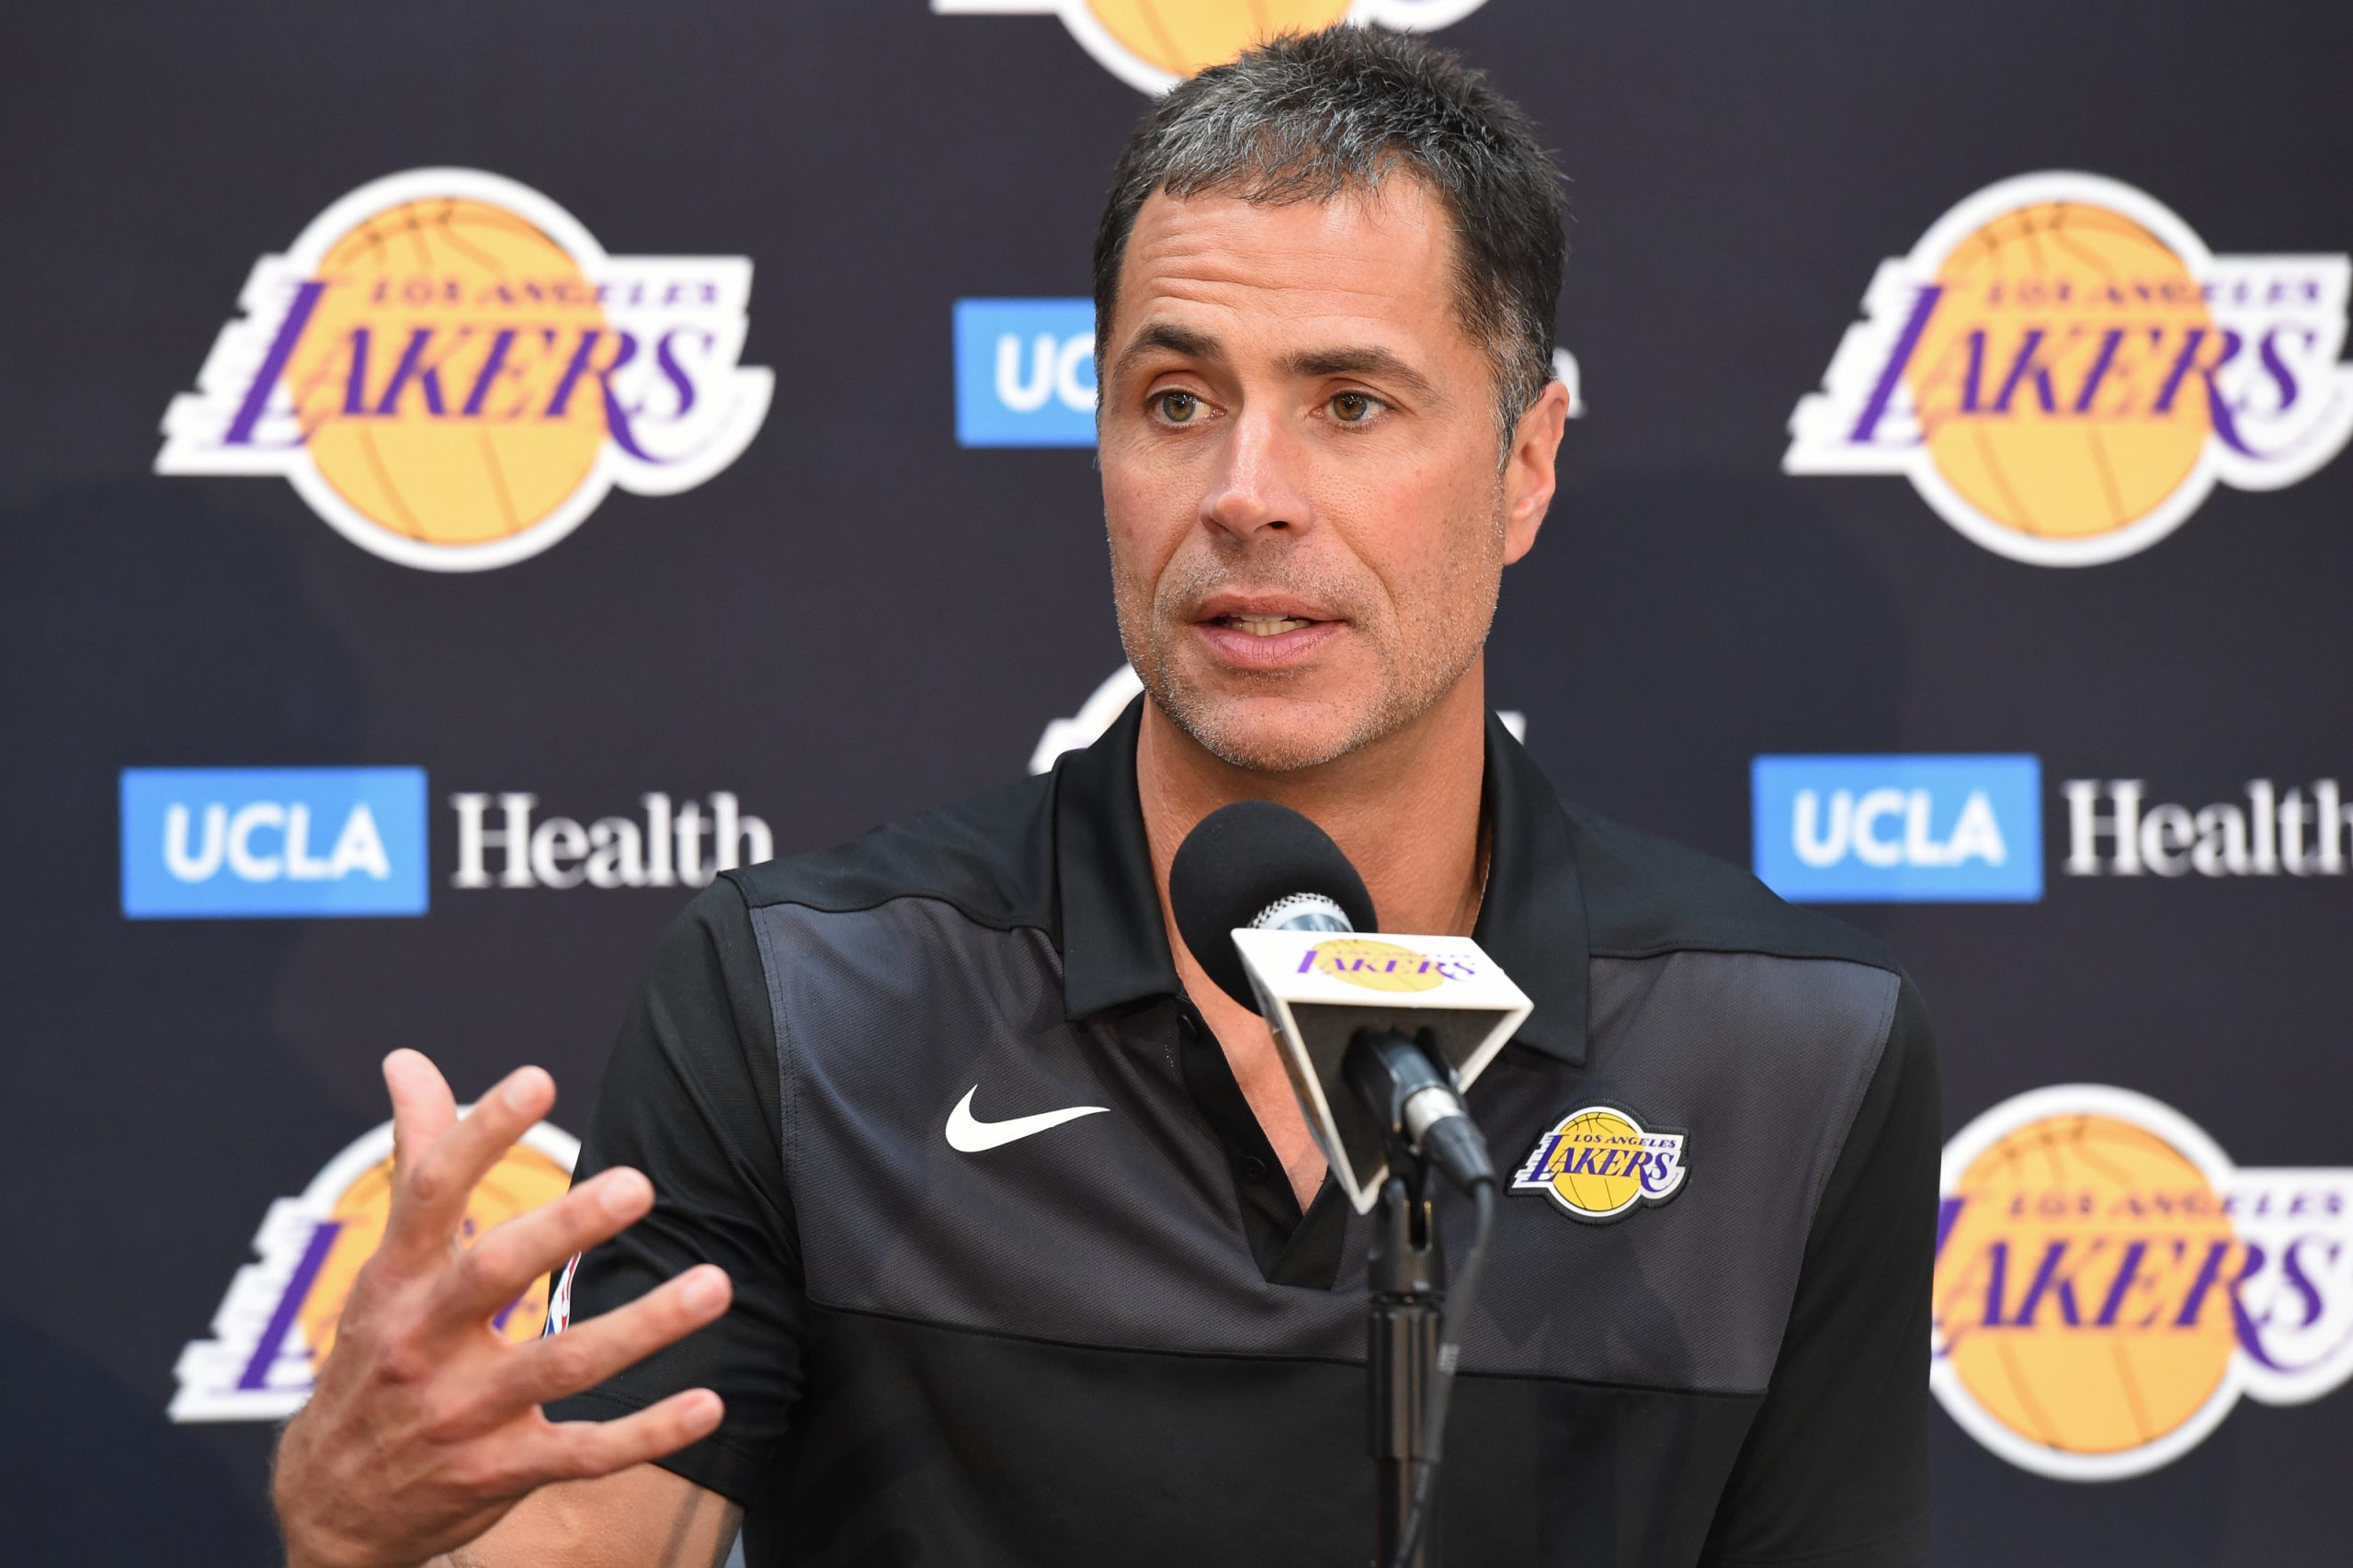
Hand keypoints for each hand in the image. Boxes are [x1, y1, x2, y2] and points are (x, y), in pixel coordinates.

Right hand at [273, 1050, 732, 1567]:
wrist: (328, 1509)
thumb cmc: (374, 1359)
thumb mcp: (381, 1268)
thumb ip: (415, 1159)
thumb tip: (408, 1061)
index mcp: (394, 1281)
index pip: (430, 1193)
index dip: (480, 1133)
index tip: (538, 1078)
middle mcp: (422, 1343)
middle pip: (494, 1272)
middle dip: (565, 1228)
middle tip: (638, 1183)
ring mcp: (461, 1414)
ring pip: (559, 1365)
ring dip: (642, 1326)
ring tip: (714, 1283)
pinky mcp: (499, 1472)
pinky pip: (584, 1454)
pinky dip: (647, 1432)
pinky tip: (710, 1403)